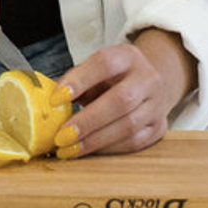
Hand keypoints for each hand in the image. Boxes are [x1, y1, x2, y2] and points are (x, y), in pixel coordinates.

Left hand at [54, 30, 192, 158]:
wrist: (149, 85)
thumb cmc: (113, 79)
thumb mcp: (95, 70)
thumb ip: (75, 82)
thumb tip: (48, 103)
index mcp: (128, 57)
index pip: (104, 64)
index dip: (79, 81)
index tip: (56, 99)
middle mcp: (147, 78)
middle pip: (121, 100)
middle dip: (88, 121)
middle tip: (62, 135)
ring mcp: (157, 104)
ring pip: (129, 125)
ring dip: (95, 140)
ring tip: (69, 148)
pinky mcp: (158, 127)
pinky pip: (134, 142)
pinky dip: (108, 149)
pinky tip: (89, 150)